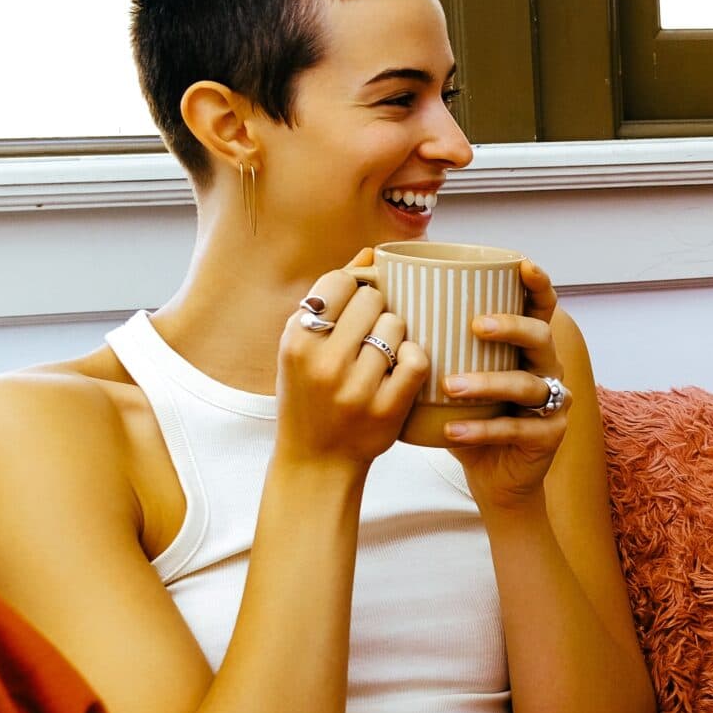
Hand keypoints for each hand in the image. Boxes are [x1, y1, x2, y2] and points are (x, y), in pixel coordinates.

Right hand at [274, 249, 427, 471]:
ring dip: (396, 335)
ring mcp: (354, 387)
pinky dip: (415, 358)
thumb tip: (370, 251)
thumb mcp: (303, 348)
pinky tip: (402, 367)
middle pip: (373, 299)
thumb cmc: (309, 395)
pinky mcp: (386, 409)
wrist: (316, 460)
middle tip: (370, 333)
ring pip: (396, 325)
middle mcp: (322, 362)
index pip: (339, 281)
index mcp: (296, 341)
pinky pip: (416, 359)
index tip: (355, 305)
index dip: (355, 286)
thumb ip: (331, 300)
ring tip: (382, 354)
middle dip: (377, 310)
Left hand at [438, 258, 571, 514]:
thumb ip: (432, 345)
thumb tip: (383, 308)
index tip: (520, 264)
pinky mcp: (548, 437)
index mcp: (527, 347)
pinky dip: (481, 430)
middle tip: (475, 325)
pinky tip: (452, 432)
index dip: (537, 283)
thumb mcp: (451, 375)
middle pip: (541, 336)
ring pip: (527, 384)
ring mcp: (553, 403)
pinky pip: (516, 429)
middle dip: (511, 326)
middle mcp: (547, 369)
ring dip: (488, 382)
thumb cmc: (467, 417)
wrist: (494, 477)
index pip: (541, 306)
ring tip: (451, 386)